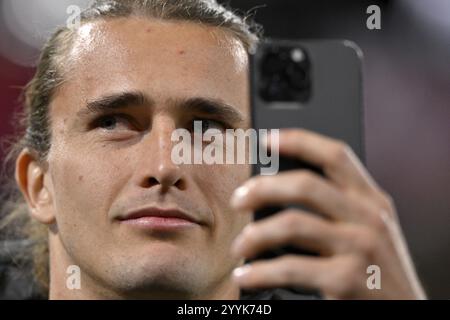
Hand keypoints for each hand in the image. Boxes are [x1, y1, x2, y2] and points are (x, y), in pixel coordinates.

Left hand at [230, 129, 425, 298]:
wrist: (406, 313)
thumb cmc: (377, 271)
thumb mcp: (370, 230)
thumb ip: (340, 207)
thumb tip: (281, 191)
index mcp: (372, 200)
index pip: (336, 155)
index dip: (300, 141)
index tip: (267, 139)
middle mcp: (368, 218)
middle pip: (305, 185)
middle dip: (262, 188)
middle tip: (238, 200)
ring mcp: (358, 247)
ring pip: (292, 224)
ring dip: (254, 235)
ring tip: (239, 246)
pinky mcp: (346, 279)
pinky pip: (289, 267)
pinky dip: (260, 272)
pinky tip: (246, 276)